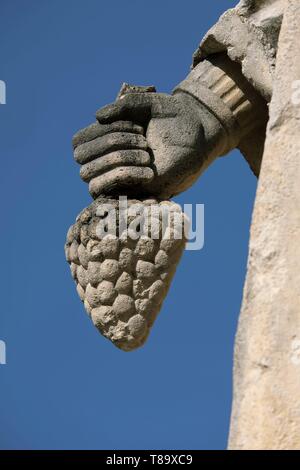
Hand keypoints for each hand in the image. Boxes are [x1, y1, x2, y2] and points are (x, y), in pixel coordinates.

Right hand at [73, 91, 204, 198]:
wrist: (199, 137)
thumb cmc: (173, 118)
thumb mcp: (148, 104)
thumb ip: (123, 105)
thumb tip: (97, 117)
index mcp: (107, 139)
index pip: (79, 142)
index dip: (98, 132)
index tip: (134, 124)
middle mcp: (108, 160)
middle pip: (81, 157)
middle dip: (111, 144)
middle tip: (143, 139)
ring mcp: (118, 178)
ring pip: (89, 175)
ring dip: (117, 161)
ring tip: (148, 154)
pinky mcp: (131, 194)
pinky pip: (106, 191)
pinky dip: (123, 177)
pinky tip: (149, 171)